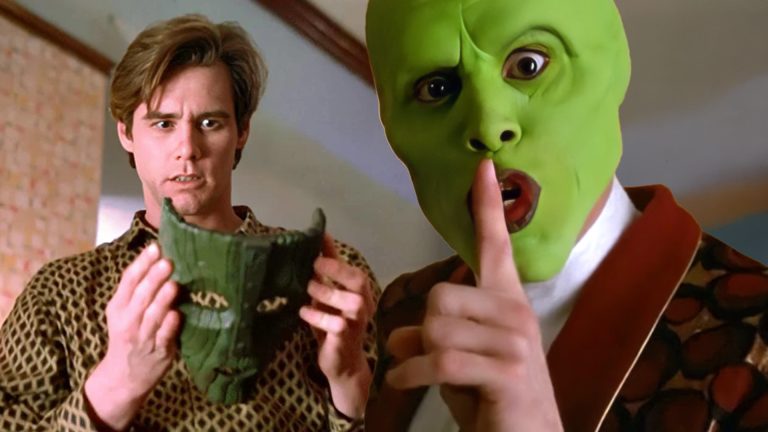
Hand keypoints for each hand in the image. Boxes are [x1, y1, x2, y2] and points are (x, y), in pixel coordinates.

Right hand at [84, 242, 180, 429]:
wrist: (124, 375)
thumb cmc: (129, 334)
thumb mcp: (124, 311)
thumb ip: (138, 289)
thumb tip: (159, 257)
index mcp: (118, 306)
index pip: (128, 281)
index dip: (141, 263)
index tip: (155, 247)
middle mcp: (128, 320)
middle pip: (140, 296)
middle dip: (153, 278)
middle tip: (168, 262)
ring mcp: (143, 337)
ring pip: (152, 316)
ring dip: (163, 300)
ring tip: (173, 285)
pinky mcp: (158, 351)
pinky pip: (164, 336)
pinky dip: (170, 325)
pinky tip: (177, 314)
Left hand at [299, 234, 374, 418]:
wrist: (342, 366)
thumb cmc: (334, 327)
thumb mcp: (329, 297)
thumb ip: (328, 272)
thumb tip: (320, 238)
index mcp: (359, 294)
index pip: (354, 270)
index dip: (336, 256)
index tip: (319, 241)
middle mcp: (363, 306)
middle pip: (360, 281)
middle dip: (337, 270)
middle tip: (314, 265)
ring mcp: (357, 324)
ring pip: (353, 303)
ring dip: (328, 293)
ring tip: (307, 288)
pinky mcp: (346, 341)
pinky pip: (337, 325)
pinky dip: (319, 316)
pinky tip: (304, 311)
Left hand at [385, 159, 562, 431]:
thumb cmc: (491, 398)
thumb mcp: (455, 360)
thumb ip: (432, 336)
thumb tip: (397, 333)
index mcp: (506, 302)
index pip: (496, 245)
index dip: (486, 206)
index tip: (482, 167)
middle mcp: (516, 313)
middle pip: (439, 296)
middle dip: (421, 330)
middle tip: (427, 357)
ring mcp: (515, 342)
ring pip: (436, 329)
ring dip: (415, 358)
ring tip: (425, 375)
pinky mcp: (507, 371)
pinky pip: (440, 360)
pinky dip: (411, 374)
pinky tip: (404, 383)